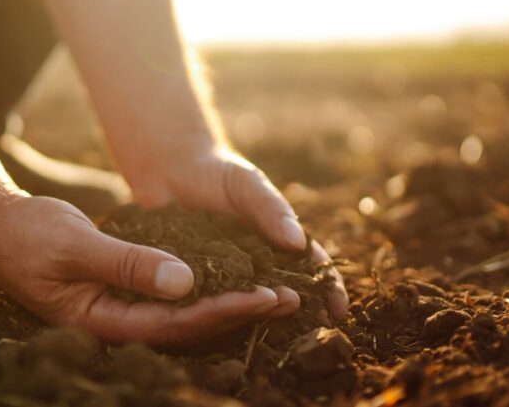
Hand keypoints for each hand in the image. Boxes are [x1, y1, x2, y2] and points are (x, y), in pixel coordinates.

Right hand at [0, 193, 297, 343]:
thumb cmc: (27, 235)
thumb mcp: (77, 246)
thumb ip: (129, 264)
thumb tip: (185, 283)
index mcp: (100, 321)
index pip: (175, 324)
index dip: (224, 311)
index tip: (266, 295)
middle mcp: (114, 322)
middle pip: (186, 327)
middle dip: (237, 312)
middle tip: (289, 299)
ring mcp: (117, 309)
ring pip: (181, 314)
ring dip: (226, 302)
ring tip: (273, 292)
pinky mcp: (119, 291)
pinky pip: (168, 296)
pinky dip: (201, 287)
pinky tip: (229, 277)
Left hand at [127, 142, 349, 320]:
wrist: (170, 170)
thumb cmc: (217, 172)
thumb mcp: (247, 184)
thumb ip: (270, 208)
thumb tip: (297, 242)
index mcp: (278, 242)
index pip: (311, 268)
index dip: (327, 289)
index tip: (337, 309)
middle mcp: (256, 265)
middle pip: (284, 294)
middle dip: (300, 315)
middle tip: (309, 335)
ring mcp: (226, 277)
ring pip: (247, 306)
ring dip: (258, 321)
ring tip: (268, 337)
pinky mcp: (194, 282)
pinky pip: (208, 303)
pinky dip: (216, 318)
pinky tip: (218, 331)